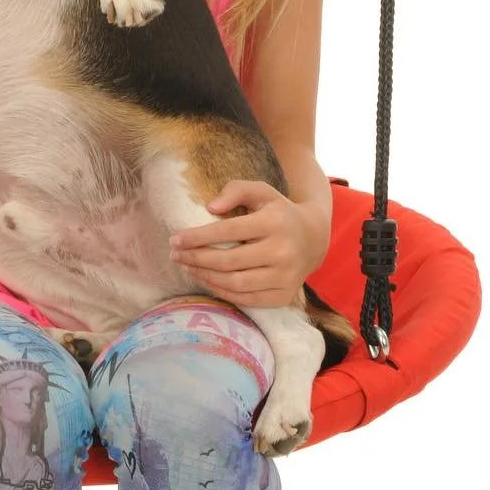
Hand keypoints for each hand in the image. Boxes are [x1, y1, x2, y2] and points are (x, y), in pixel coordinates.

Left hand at [169, 180, 329, 308]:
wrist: (313, 238)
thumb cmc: (278, 212)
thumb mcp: (262, 191)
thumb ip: (236, 190)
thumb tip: (211, 207)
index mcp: (275, 222)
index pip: (229, 231)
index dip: (198, 237)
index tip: (175, 239)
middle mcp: (283, 251)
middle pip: (228, 260)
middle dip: (196, 259)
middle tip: (176, 256)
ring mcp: (285, 276)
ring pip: (235, 283)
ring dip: (205, 277)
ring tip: (188, 267)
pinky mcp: (284, 295)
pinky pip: (246, 299)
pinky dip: (222, 291)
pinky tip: (207, 280)